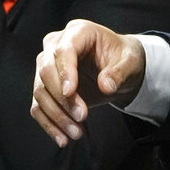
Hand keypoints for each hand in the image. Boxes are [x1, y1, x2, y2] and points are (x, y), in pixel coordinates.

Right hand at [30, 20, 145, 146]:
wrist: (118, 68)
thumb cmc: (123, 58)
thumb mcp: (130, 62)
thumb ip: (119, 72)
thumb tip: (106, 85)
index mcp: (78, 32)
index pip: (63, 49)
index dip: (64, 71)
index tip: (70, 92)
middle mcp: (56, 45)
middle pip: (46, 71)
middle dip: (62, 98)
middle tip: (82, 117)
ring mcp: (47, 65)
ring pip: (40, 91)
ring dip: (57, 115)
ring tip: (77, 133)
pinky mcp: (45, 86)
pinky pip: (38, 106)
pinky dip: (49, 124)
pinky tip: (63, 138)